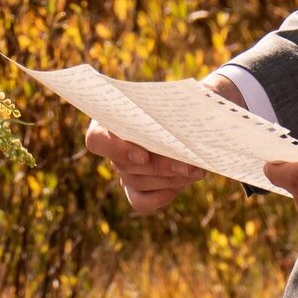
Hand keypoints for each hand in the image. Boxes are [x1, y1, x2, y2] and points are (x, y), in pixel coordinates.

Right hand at [84, 72, 243, 212]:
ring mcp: (123, 171)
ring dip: (169, 179)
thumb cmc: (178, 102)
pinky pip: (141, 202)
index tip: (142, 155)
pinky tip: (183, 181)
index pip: (96, 139)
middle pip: (124, 166)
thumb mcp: (180, 95)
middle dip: (159, 166)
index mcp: (110, 119)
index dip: (116, 150)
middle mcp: (112, 148)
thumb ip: (182, 100)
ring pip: (136, 183)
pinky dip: (163, 195)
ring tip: (195, 170)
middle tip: (187, 166)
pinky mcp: (135, 190)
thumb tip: (201, 103)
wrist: (186, 120)